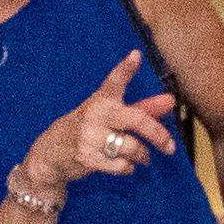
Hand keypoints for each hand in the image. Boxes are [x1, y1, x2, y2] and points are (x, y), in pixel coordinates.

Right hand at [24, 52, 178, 204]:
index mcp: (102, 99)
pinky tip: (125, 165)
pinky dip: (128, 168)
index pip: (114, 81)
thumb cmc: (90, 128)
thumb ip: (143, 109)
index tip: (135, 56)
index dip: (126, 68)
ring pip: (132, 147)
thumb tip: (170, 101)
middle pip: (137, 120)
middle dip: (158, 135)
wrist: (53, 151)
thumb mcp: (112, 114)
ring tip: (142, 157)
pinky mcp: (87, 157)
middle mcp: (96, 113)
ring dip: (142, 156)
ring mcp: (90, 135)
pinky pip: (121, 165)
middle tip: (170, 147)